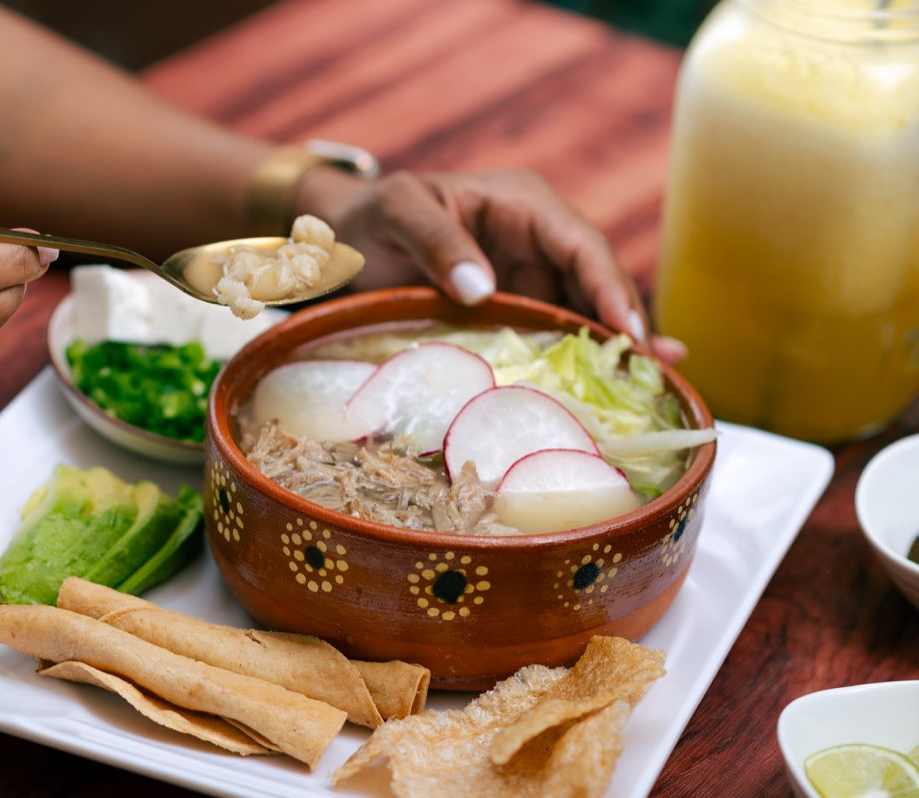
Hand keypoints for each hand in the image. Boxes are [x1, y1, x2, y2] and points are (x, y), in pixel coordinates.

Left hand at [298, 167, 683, 363]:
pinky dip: (579, 361)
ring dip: (615, 348)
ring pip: (584, 314)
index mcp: (522, 204)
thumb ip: (436, 240)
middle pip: (597, 283)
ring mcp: (529, 280)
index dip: (610, 287)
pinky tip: (609, 392)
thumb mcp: (397, 211)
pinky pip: (554, 336)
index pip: (581, 245)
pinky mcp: (515, 313)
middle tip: (656, 371)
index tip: (627, 332)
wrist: (345, 241)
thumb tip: (483, 288)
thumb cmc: (372, 215)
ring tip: (654, 387)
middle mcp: (538, 241)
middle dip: (629, 324)